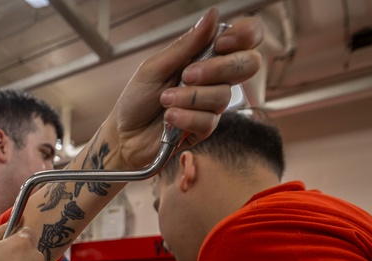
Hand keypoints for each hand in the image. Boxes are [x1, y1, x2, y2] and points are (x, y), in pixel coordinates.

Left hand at [108, 9, 263, 168]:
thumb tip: (213, 15)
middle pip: (248, 65)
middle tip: (187, 75)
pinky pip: (209, 120)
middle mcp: (214, 78)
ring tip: (165, 100)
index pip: (245, 39)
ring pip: (223, 95)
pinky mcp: (205, 128)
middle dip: (219, 68)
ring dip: (189, 97)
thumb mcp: (156, 66)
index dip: (244, 35)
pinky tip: (169, 117)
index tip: (220, 43)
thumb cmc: (136, 99)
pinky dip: (185, 117)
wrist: (124, 134)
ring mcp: (212, 104)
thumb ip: (187, 45)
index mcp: (205, 56)